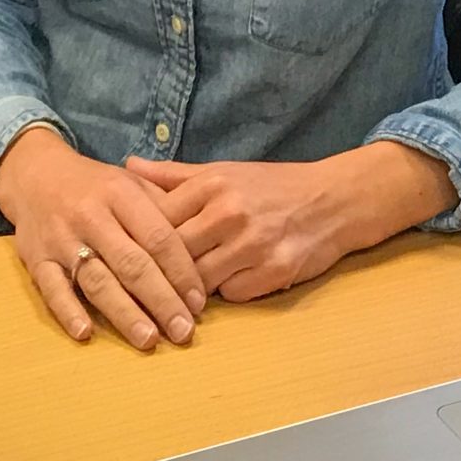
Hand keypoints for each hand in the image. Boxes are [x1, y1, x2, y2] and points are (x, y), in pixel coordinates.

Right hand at [0, 126, 207, 349]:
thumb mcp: (132, 182)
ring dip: (124, 313)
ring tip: (148, 339)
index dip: (181, 272)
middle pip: (132, 264)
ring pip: (97, 280)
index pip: (158, 237)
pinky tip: (86, 334)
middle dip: (161, 301)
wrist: (35, 173)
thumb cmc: (96, 185)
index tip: (198, 302)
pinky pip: (52, 288)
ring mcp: (62, 238)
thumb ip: (165, 208)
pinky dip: (68, 311)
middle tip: (183, 332)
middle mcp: (91, 215)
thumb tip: (204, 246)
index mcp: (120, 193)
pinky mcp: (36, 258)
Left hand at [125, 143, 455, 301]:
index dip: (141, 241)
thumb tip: (127, 166)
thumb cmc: (272, 186)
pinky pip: (234, 294)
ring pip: (200, 280)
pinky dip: (228, 292)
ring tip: (184, 291)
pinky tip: (229, 285)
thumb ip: (173, 175)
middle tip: (146, 285)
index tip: (129, 254)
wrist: (334, 200)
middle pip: (174, 254)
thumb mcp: (223, 171)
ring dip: (192, 288)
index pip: (158, 221)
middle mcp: (230, 212)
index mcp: (212, 185)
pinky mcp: (275, 270)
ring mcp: (253, 243)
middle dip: (160, 271)